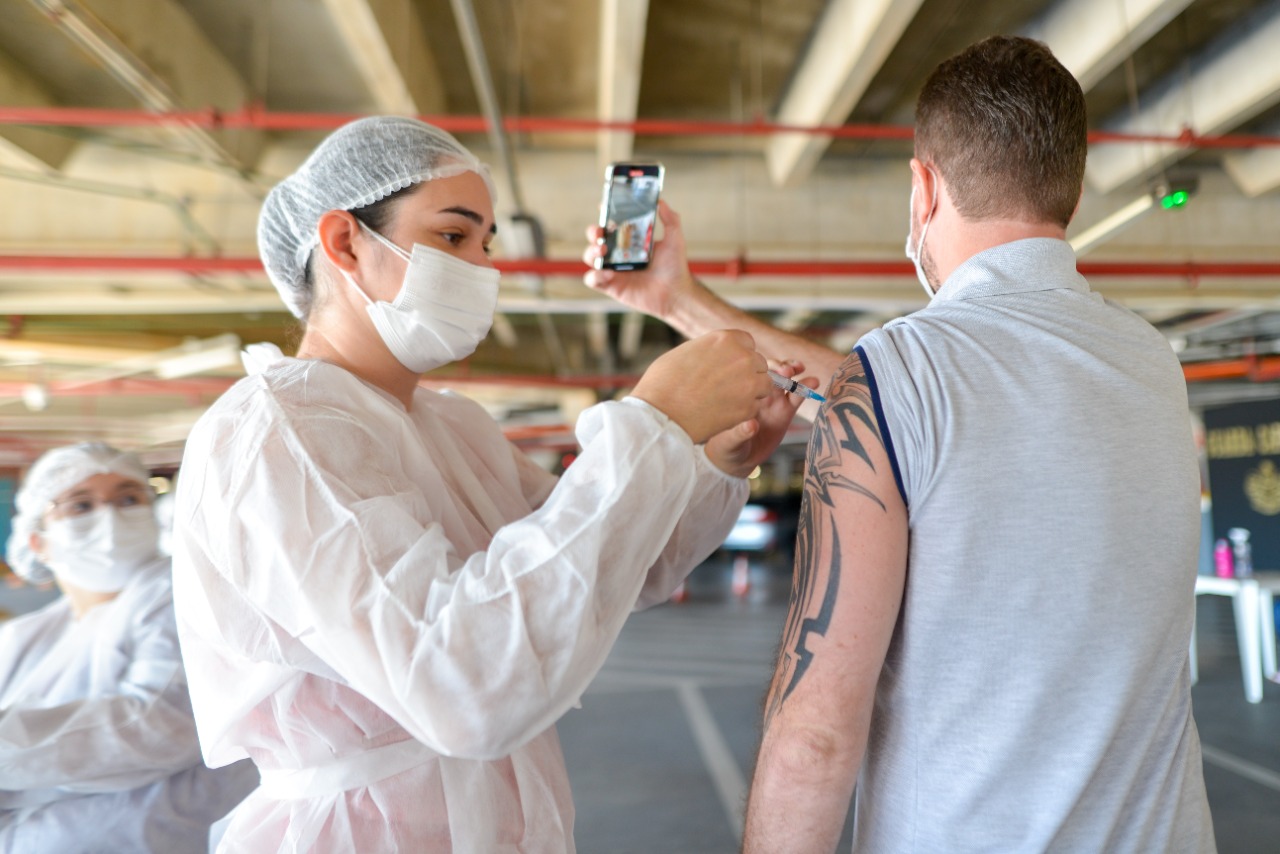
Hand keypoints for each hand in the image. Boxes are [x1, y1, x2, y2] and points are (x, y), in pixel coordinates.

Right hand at [582, 200, 698, 320]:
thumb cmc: (675, 268)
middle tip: (600, 232)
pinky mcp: (611, 286)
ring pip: (590, 257)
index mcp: (630, 240)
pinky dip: (595, 274)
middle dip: (593, 231)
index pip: (612, 224)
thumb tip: (660, 201)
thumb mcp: (674, 239)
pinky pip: (593, 279)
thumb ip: (670, 219)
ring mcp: (613, 270)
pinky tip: (608, 273)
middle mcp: (619, 254)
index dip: (605, 215)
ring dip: (591, 251)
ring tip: (602, 251)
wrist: (676, 293)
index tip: (603, 207)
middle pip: (596, 238)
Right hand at [631, 329, 772, 444]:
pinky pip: (755, 407)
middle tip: (727, 387)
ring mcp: (748, 383)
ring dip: (751, 392)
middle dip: (748, 374)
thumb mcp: (686, 351)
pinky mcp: (748, 408)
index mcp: (726, 339)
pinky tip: (722, 413)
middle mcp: (743, 357)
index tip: (729, 367)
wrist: (659, 414)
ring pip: (764, 385)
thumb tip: (719, 354)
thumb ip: (710, 349)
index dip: (739, 356)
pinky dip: (743, 412)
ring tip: (726, 400)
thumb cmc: (664, 383)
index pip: (748, 343)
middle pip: (759, 364)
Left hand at [705, 360, 813, 477]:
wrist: (738, 459)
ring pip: (784, 380)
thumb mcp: (729, 443)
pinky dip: (805, 388)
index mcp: (741, 397)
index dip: (760, 370)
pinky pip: (797, 397)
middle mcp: (757, 395)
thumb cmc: (726, 447)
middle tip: (786, 371)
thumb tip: (751, 425)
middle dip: (778, 367)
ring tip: (799, 368)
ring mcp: (772, 402)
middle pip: (769, 372)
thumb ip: (739, 434)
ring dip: (792, 369)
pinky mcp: (785, 412)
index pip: (750, 376)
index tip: (768, 372)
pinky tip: (814, 382)